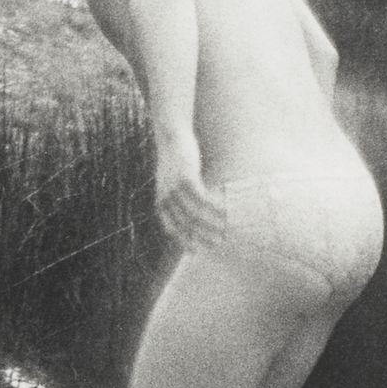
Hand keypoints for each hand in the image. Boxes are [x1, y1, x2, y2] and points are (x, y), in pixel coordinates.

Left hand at [154, 130, 226, 252]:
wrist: (171, 136)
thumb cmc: (175, 162)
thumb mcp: (172, 183)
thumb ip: (179, 199)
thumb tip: (194, 214)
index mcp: (160, 202)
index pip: (172, 230)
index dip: (185, 242)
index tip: (199, 251)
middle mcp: (165, 198)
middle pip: (185, 225)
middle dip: (203, 236)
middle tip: (219, 243)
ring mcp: (175, 188)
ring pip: (195, 213)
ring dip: (212, 223)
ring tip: (225, 228)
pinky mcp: (186, 178)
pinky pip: (202, 198)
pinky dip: (214, 206)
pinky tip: (225, 209)